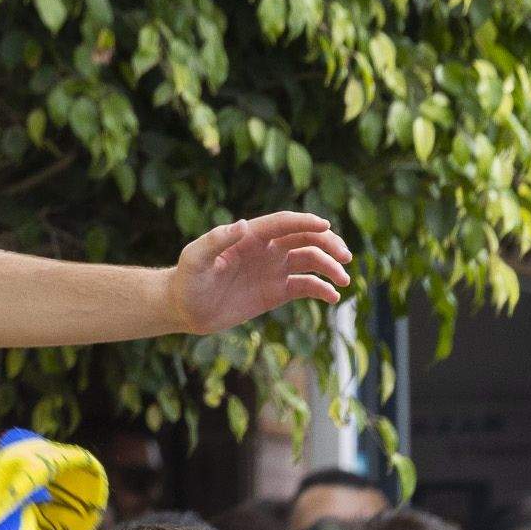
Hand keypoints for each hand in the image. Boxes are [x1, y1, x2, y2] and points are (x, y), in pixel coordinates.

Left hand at [170, 212, 351, 333]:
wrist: (185, 308)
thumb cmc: (186, 280)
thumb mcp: (195, 259)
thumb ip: (216, 241)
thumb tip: (241, 224)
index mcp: (249, 236)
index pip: (284, 223)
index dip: (305, 221)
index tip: (326, 225)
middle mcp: (266, 249)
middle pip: (305, 238)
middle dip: (328, 243)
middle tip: (345, 257)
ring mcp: (274, 269)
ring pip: (311, 261)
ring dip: (330, 267)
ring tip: (343, 281)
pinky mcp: (276, 291)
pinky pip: (306, 286)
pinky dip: (322, 289)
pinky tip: (332, 297)